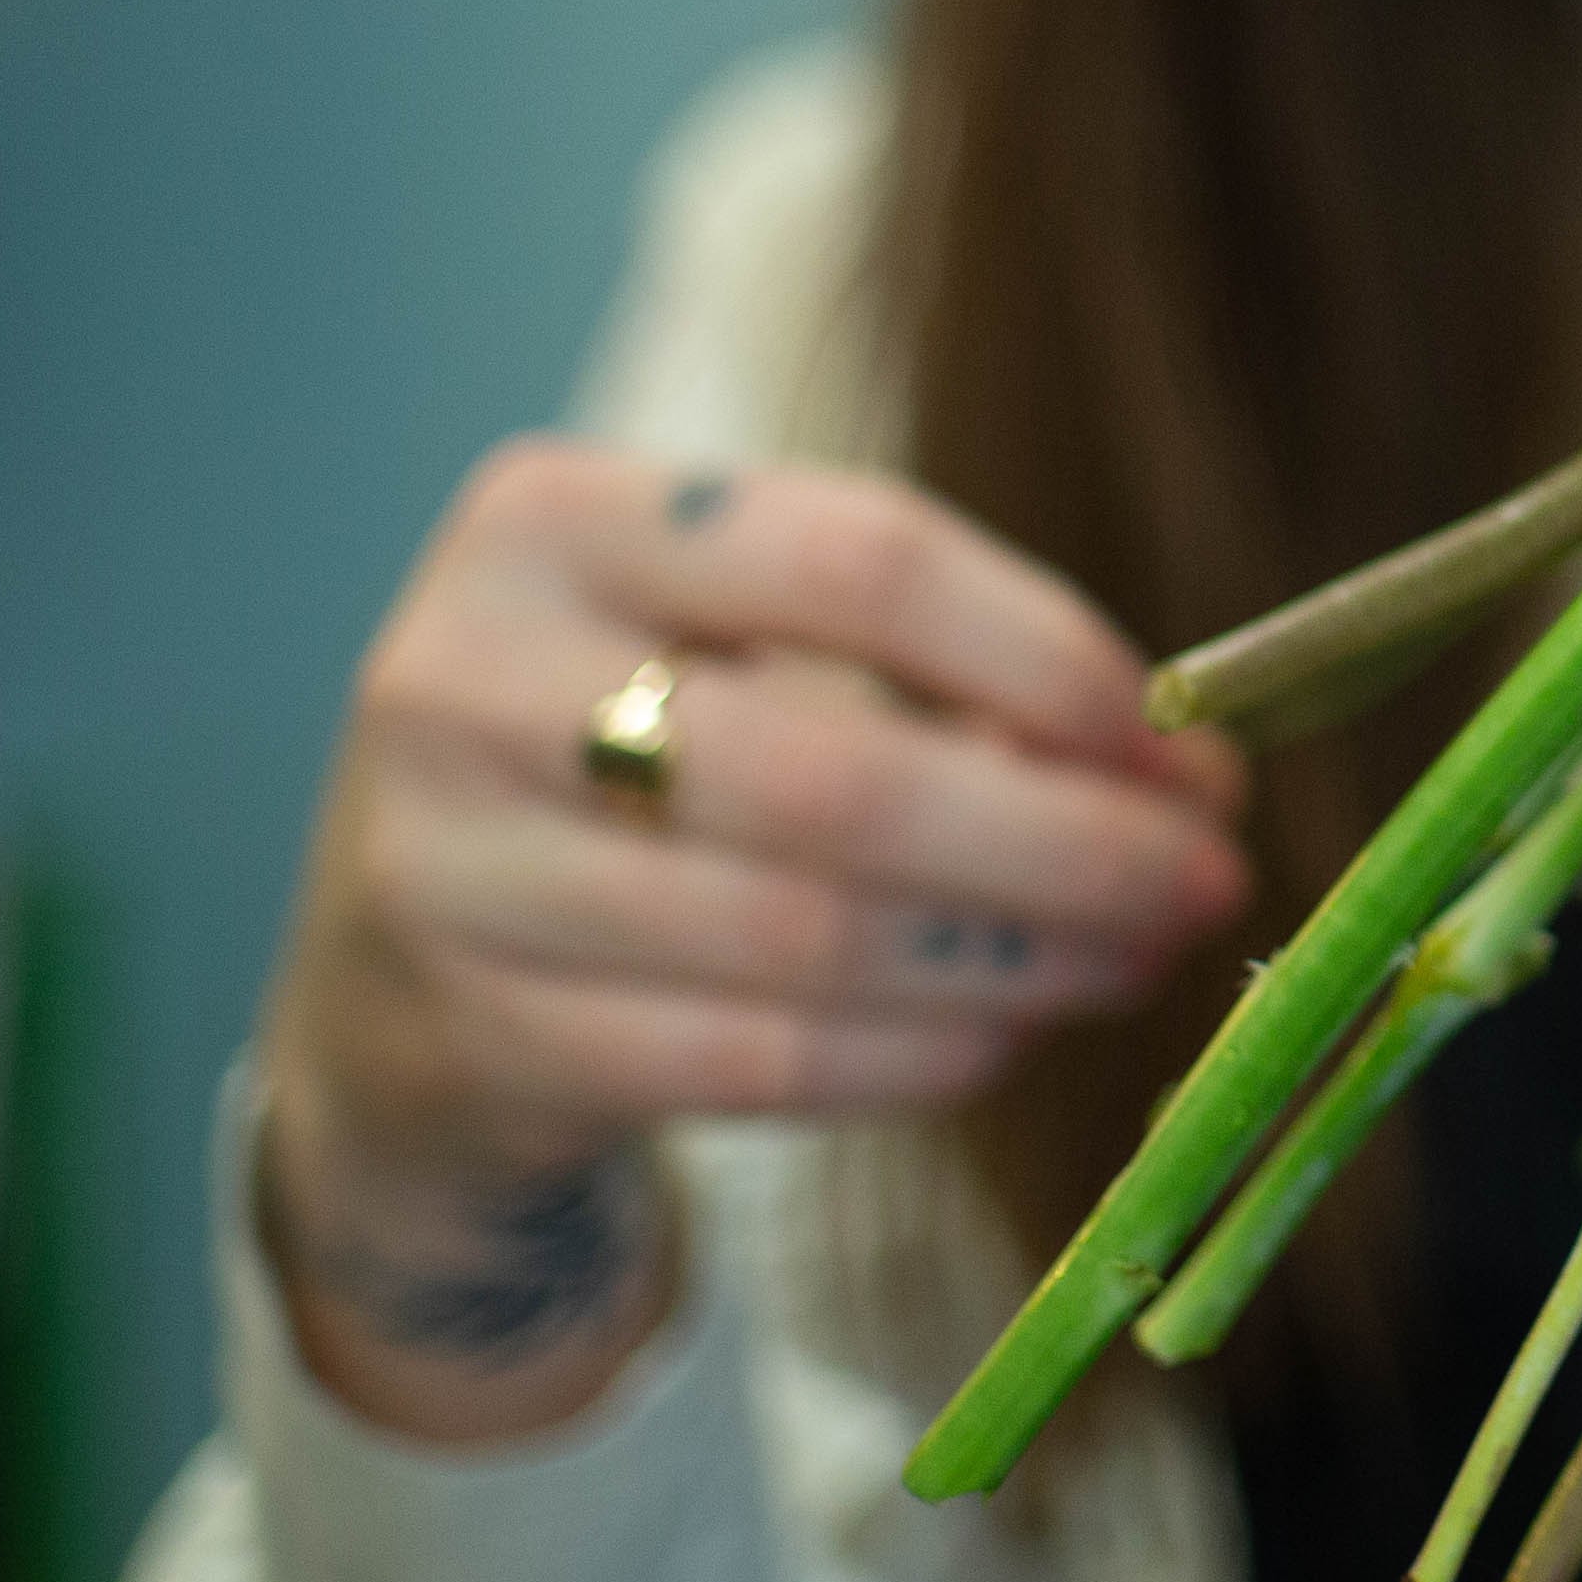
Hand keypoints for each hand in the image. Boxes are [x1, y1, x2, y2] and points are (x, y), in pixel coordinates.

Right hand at [255, 440, 1244, 1439]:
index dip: (1053, 659)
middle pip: (845, 773)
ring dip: (1015, 958)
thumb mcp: (732, 663)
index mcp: (551, 519)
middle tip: (1208, 878)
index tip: (1185, 743)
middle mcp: (468, 677)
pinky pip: (754, 1062)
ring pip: (808, 936)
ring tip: (1136, 956)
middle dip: (1068, 839)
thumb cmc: (617, 776)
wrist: (373, 991)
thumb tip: (1194, 774)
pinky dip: (913, 1054)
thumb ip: (935, 686)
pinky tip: (1002, 1034)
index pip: (865, 559)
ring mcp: (447, 871)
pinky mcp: (468, 1042)